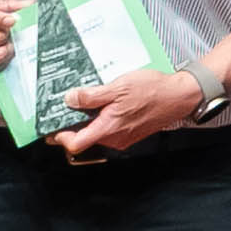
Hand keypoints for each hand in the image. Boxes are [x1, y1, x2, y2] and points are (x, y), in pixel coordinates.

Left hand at [52, 65, 212, 155]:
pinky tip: (104, 104)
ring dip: (88, 121)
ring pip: (96, 134)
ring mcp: (123, 138)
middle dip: (72, 125)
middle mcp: (114, 138)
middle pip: (84, 139)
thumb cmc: (152, 90)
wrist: (179, 96)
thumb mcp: (118, 86)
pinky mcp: (130, 134)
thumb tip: (70, 99)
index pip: (75, 144)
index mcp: (108, 128)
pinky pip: (109, 131)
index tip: (51, 125)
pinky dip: (101, 120)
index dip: (59, 136)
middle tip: (64, 108)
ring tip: (85, 101)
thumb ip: (92, 96)